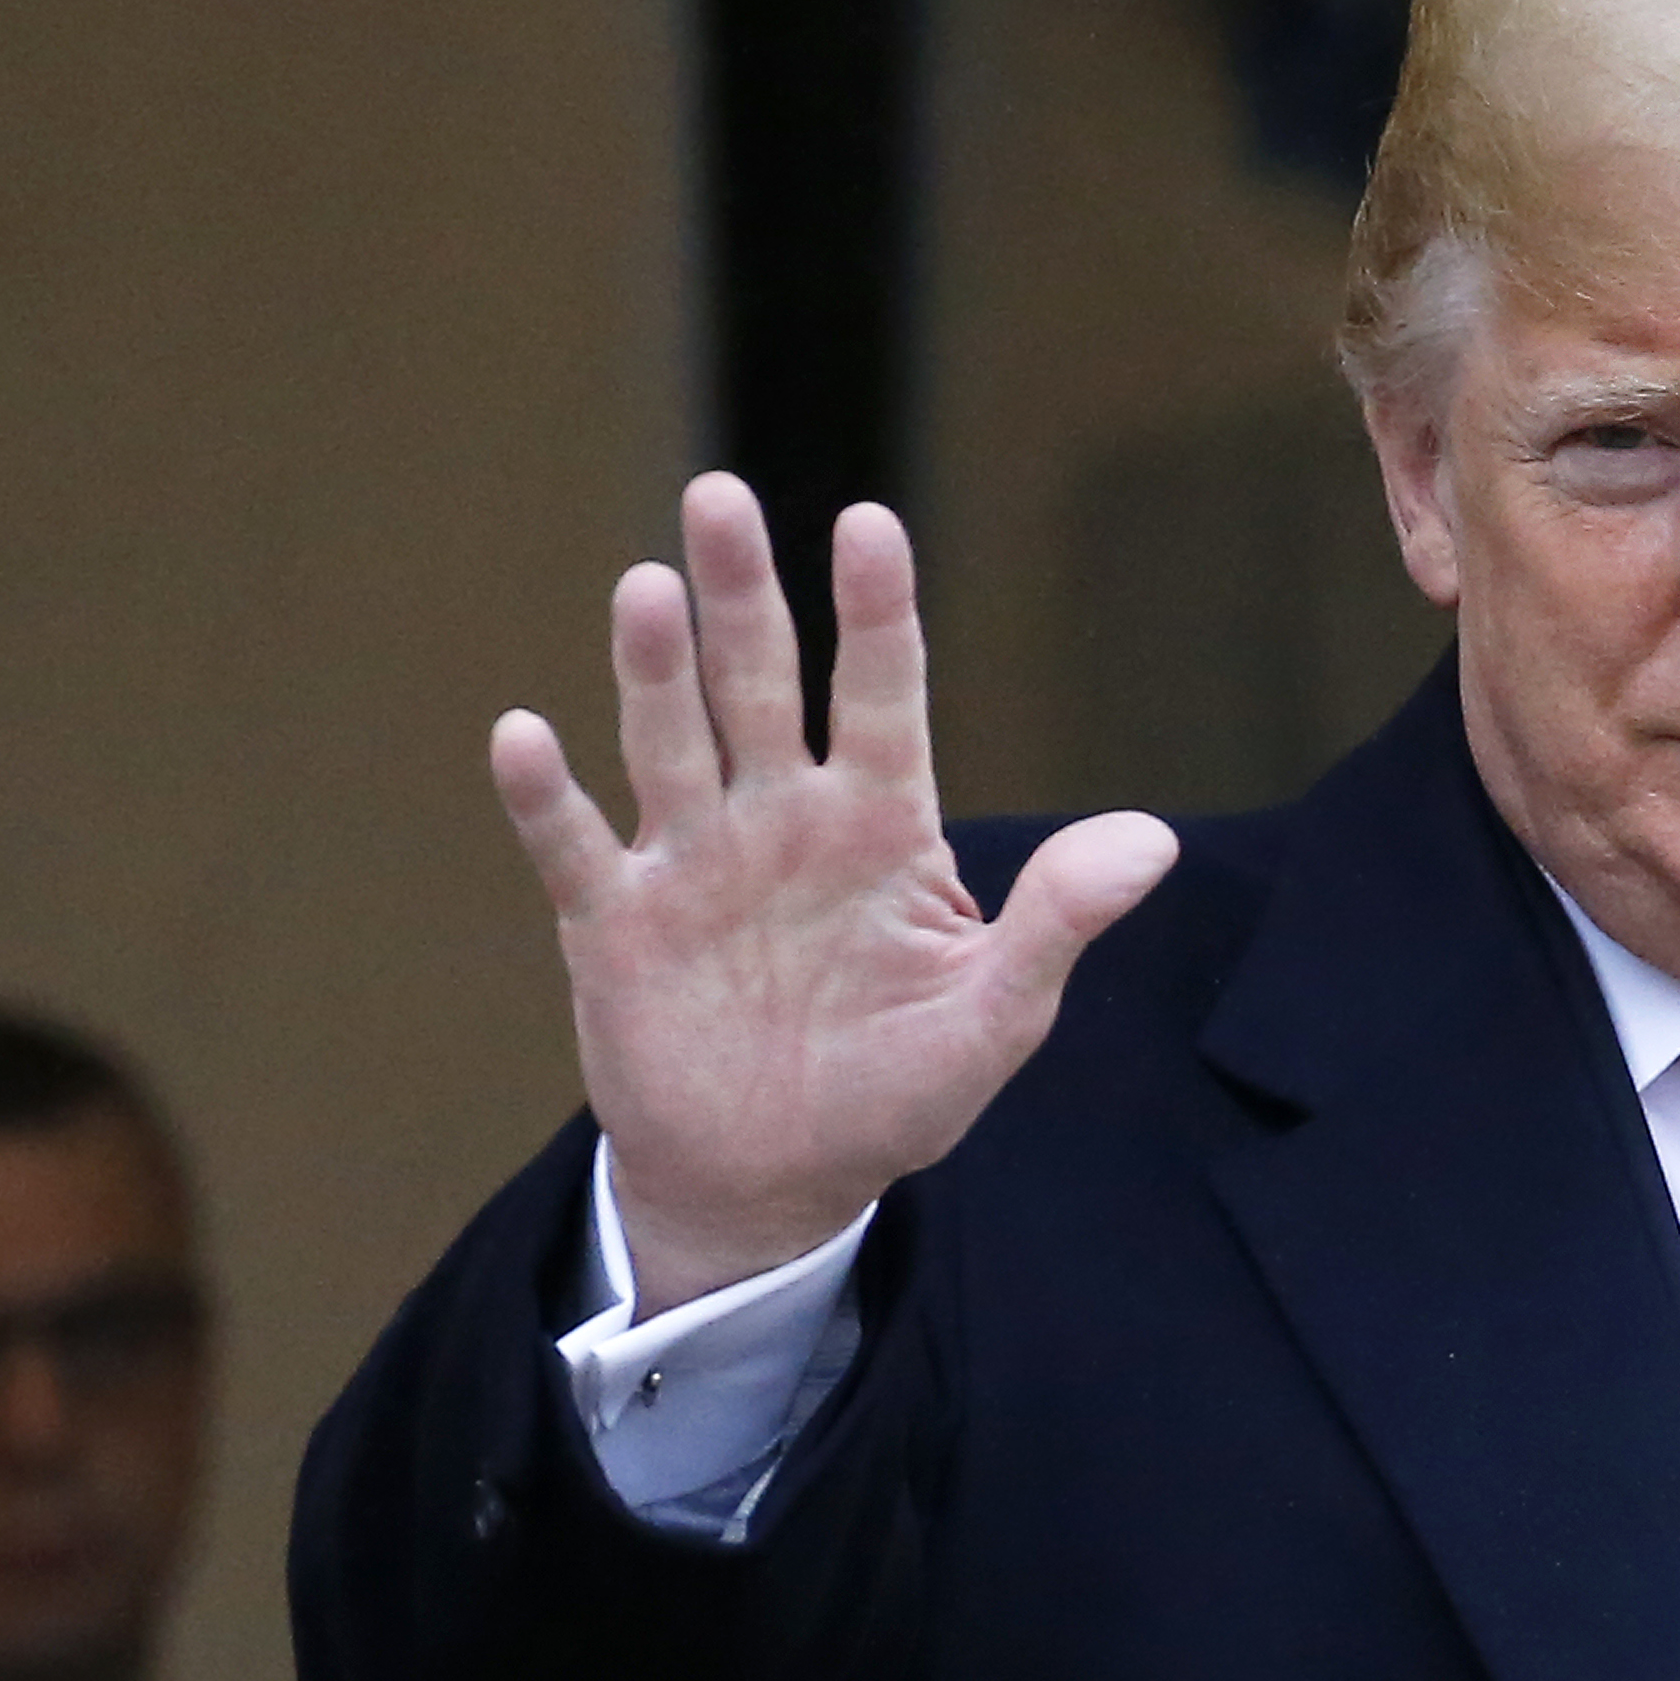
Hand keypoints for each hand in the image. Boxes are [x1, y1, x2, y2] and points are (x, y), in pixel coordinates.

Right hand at [491, 475, 1177, 1311]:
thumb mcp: (996, 1017)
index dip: (875, 611)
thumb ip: (1059, 922)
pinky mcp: (614, 924)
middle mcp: (780, 817)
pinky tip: (522, 734)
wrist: (778, 1185)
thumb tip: (1157, 841)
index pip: (880, 694)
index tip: (869, 521)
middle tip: (721, 495)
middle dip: (742, 594)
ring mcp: (691, 863)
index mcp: (880, 824)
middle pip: (757, 683)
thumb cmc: (897, 1091)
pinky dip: (544, 797)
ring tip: (646, 586)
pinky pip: (573, 847)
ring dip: (653, 667)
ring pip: (668, 741)